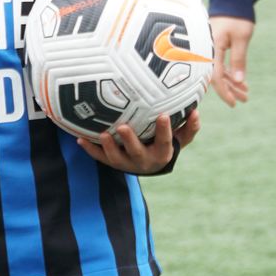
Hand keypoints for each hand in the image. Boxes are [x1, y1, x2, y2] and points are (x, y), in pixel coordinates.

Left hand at [75, 108, 198, 172]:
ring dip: (108, 147)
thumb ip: (190, 127)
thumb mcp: (181, 139)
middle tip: (123, 127)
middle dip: (130, 140)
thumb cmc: (166, 144)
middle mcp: (144, 161)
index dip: (165, 130)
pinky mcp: (112, 162)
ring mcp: (126, 163)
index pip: (165, 142)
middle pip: (136, 152)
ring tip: (101, 134)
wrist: (150, 163)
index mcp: (162, 154)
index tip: (163, 115)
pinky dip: (89, 149)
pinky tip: (79, 138)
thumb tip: (196, 112)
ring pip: (116, 158)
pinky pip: (99, 157)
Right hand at [209, 15, 253, 106]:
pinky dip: (230, 73)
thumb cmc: (237, 17)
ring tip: (245, 93)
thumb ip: (239, 59)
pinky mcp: (213, 47)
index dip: (224, 92)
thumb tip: (239, 82)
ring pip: (218, 72)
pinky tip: (240, 81)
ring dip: (231, 83)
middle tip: (244, 100)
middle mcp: (206, 50)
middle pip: (216, 76)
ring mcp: (209, 49)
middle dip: (230, 90)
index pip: (215, 76)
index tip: (233, 103)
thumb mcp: (241, 38)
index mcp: (210, 48)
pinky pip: (219, 64)